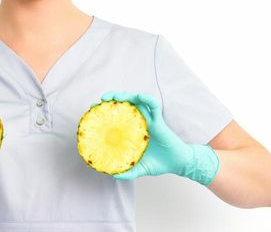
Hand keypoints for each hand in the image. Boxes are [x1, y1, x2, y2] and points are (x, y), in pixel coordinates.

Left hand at [100, 90, 219, 185]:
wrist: (177, 164)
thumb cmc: (158, 164)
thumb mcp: (139, 169)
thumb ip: (127, 172)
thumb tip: (113, 175)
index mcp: (131, 132)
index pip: (117, 116)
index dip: (105, 111)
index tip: (94, 110)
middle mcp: (139, 123)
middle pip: (125, 104)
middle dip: (113, 98)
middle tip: (102, 99)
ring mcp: (148, 120)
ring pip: (137, 101)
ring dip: (126, 96)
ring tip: (115, 96)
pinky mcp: (159, 120)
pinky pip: (154, 106)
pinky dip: (147, 99)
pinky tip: (139, 97)